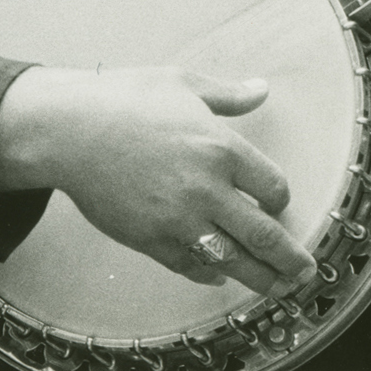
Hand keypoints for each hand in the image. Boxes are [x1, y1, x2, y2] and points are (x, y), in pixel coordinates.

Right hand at [0, 65, 316, 297]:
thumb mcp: (179, 83)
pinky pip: (191, 266)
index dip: (280, 198)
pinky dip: (210, 273)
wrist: (65, 130)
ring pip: (234, 260)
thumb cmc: (121, 99)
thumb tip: (262, 88)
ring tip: (276, 286)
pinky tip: (219, 274)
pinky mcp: (151, 238)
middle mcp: (207, 188)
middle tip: (305, 271)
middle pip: (266, 236)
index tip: (276, 202)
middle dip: (291, 259)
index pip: (274, 187)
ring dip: (261, 278)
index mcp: (220, 147)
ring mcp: (179, 219)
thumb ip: (227, 94)